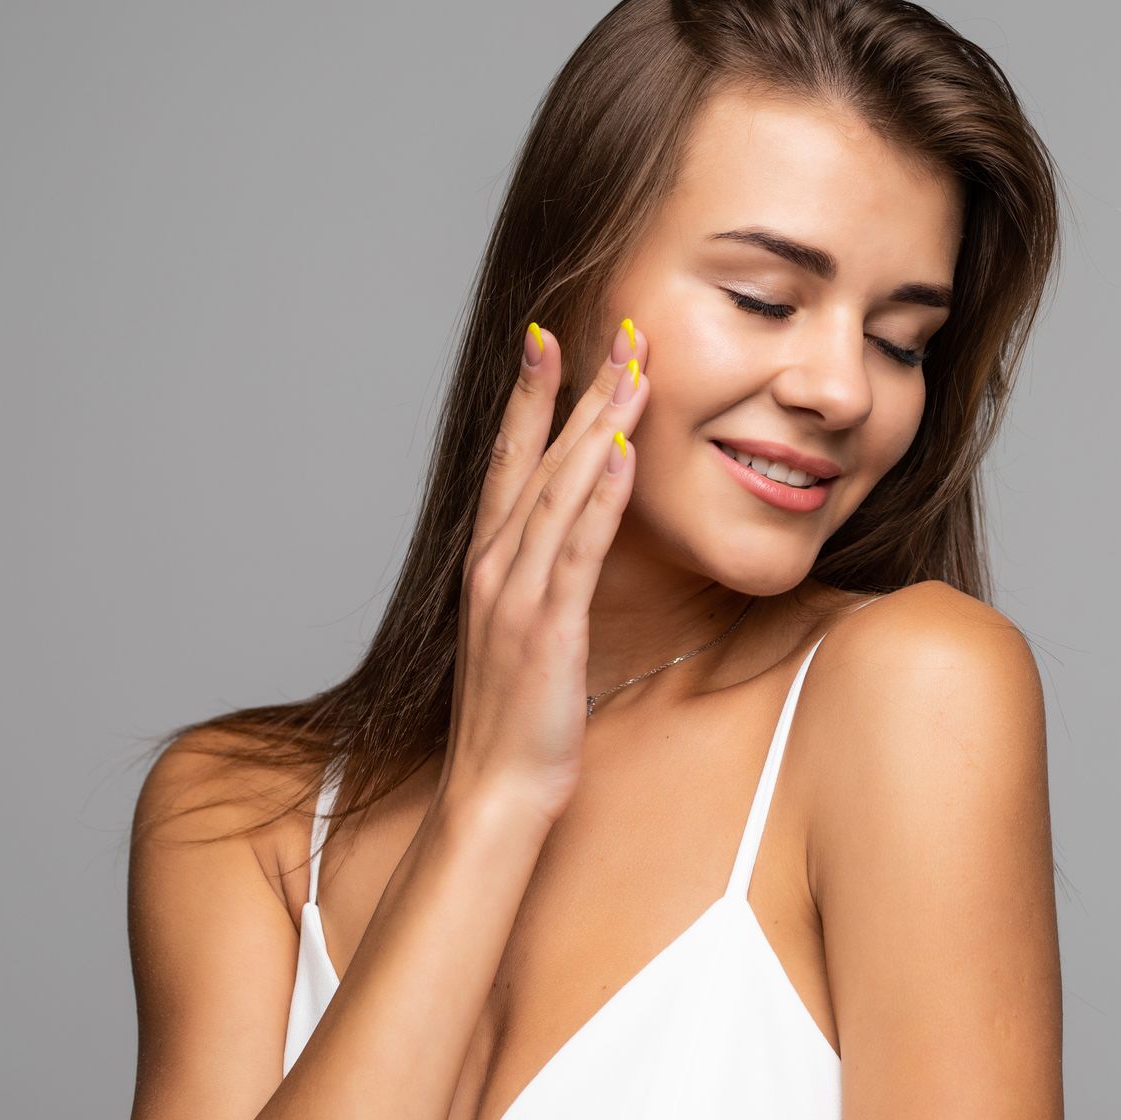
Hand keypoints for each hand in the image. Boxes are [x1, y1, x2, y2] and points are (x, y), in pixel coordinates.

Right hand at [441, 318, 648, 822]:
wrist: (494, 791)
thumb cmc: (517, 716)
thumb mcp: (528, 630)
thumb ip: (544, 576)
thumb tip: (575, 535)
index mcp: (488, 562)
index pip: (509, 459)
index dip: (528, 395)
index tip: (549, 335)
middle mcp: (493, 565)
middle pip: (537, 457)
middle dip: (577, 388)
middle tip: (614, 327)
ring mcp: (515, 594)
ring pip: (559, 490)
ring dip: (598, 424)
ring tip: (632, 368)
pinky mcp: (546, 627)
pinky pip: (576, 549)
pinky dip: (600, 497)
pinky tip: (623, 453)